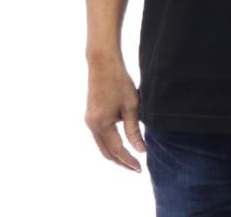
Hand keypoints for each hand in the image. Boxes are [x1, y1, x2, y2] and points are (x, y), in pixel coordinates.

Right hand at [84, 57, 145, 171]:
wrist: (103, 63)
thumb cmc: (119, 82)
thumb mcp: (131, 106)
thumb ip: (134, 130)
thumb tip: (141, 150)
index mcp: (101, 124)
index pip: (117, 150)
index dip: (129, 161)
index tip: (140, 168)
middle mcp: (92, 125)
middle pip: (106, 152)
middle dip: (121, 162)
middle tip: (136, 168)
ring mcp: (89, 120)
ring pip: (102, 145)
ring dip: (115, 154)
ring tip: (130, 159)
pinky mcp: (91, 115)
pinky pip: (100, 136)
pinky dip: (110, 144)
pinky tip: (121, 143)